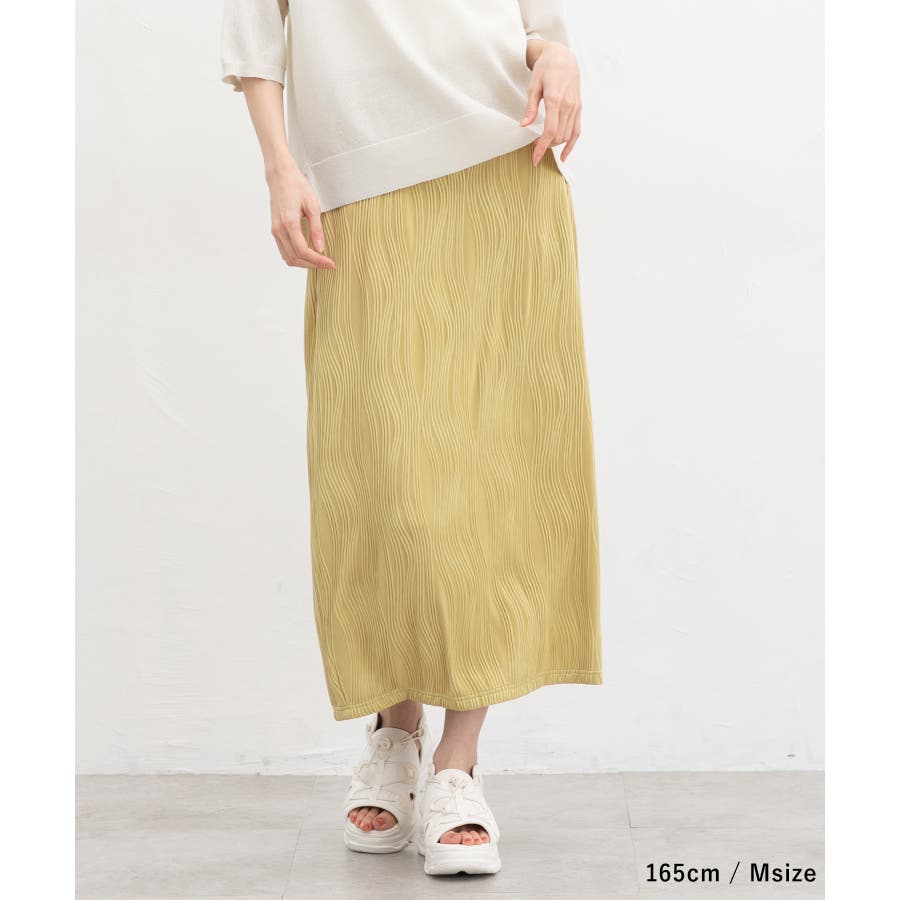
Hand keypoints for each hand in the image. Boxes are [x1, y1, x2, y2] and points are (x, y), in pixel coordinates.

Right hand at [267, 162, 334, 268]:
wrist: (280, 177)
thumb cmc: (297, 186)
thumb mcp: (312, 205)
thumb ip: (316, 228)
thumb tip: (320, 248)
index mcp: (289, 223)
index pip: (303, 251)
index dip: (317, 261)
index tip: (330, 264)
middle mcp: (279, 230)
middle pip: (295, 258)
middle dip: (313, 265)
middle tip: (327, 264)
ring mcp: (275, 231)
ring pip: (288, 257)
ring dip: (304, 263)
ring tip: (319, 261)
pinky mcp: (275, 230)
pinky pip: (284, 251)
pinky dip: (296, 257)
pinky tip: (308, 255)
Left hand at [520, 40, 581, 164]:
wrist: (562, 56)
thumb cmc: (546, 68)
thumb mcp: (533, 85)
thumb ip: (530, 107)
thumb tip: (524, 125)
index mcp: (555, 100)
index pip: (550, 131)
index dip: (542, 147)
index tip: (535, 158)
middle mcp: (568, 105)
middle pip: (558, 136)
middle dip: (546, 146)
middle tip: (534, 147)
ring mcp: (575, 107)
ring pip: (567, 135)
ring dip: (555, 144)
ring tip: (544, 145)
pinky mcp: (579, 107)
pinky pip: (577, 131)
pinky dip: (571, 145)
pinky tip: (564, 155)